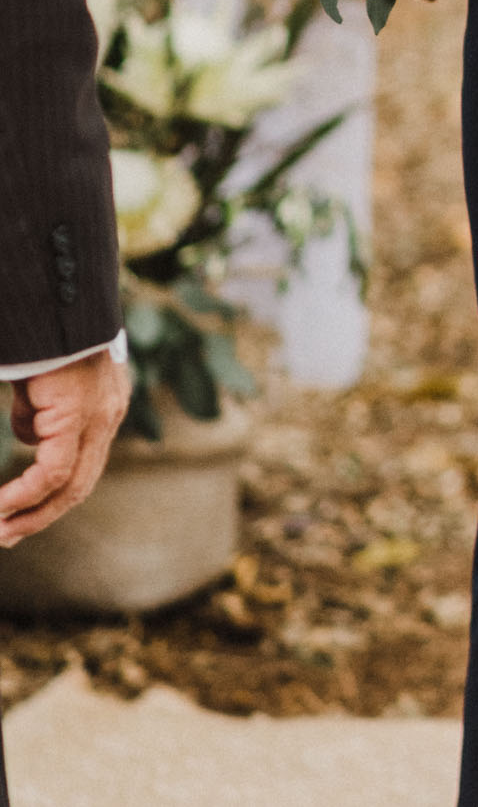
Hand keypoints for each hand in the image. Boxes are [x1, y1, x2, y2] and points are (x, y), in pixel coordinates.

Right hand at [0, 349, 129, 545]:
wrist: (57, 300)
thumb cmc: (45, 336)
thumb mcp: (42, 382)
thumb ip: (40, 411)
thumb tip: (30, 435)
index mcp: (104, 406)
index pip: (83, 465)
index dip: (52, 496)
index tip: (20, 514)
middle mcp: (109, 414)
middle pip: (79, 484)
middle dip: (40, 515)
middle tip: (6, 535)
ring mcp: (99, 415)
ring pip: (69, 484)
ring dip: (30, 512)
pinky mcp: (79, 414)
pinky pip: (53, 470)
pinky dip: (25, 494)